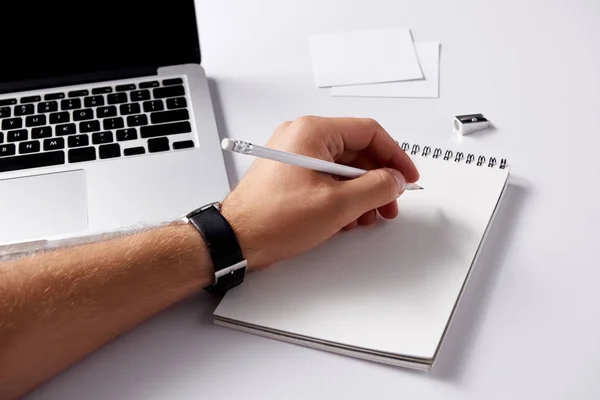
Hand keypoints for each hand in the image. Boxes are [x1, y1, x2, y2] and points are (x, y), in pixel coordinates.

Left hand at [220, 116, 419, 269]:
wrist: (236, 240)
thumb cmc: (273, 218)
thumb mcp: (337, 204)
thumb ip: (375, 188)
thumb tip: (393, 180)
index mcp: (312, 132)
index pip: (368, 132)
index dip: (394, 156)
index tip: (406, 177)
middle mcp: (302, 138)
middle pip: (356, 152)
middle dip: (377, 180)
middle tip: (390, 203)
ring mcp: (294, 156)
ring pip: (342, 168)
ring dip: (361, 192)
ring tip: (369, 216)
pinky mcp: (290, 175)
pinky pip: (326, 179)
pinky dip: (342, 196)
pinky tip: (348, 218)